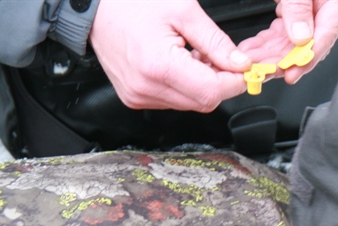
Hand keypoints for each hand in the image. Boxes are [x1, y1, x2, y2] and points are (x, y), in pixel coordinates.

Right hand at [89, 0, 251, 110]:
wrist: (94, 7)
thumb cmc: (130, 2)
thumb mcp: (183, 11)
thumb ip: (216, 41)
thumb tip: (240, 64)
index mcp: (159, 66)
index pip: (212, 92)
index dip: (234, 82)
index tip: (243, 69)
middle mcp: (146, 88)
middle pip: (204, 102)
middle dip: (220, 83)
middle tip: (220, 58)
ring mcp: (139, 96)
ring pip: (191, 103)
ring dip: (202, 84)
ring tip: (193, 56)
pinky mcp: (135, 98)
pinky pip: (173, 100)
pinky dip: (185, 86)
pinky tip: (179, 64)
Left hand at [238, 0, 337, 83]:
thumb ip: (300, 5)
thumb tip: (300, 36)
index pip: (325, 36)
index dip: (307, 58)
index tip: (291, 73)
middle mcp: (328, 8)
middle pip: (307, 43)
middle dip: (283, 60)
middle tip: (262, 72)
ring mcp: (314, 8)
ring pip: (294, 39)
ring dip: (272, 52)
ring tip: (252, 62)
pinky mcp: (299, 7)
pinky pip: (285, 28)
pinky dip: (270, 39)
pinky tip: (256, 46)